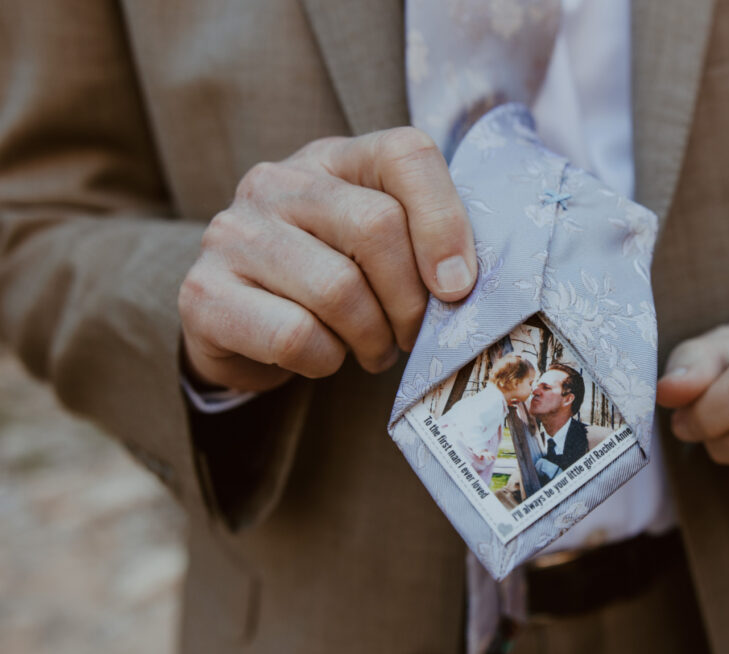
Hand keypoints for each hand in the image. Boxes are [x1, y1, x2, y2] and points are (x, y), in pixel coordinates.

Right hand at [178, 128, 476, 391]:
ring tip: (373, 349)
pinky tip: (323, 356)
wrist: (240, 326)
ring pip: (338, 290)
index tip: (458, 286)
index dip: (445, 221)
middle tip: (412, 334)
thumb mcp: (381, 249)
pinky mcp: (203, 292)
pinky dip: (326, 360)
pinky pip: (296, 336)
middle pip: (377, 226)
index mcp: (334, 159)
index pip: (406, 154)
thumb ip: (423, 245)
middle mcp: (276, 182)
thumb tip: (460, 284)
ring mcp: (232, 232)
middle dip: (411, 300)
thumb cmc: (330, 281)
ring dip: (372, 338)